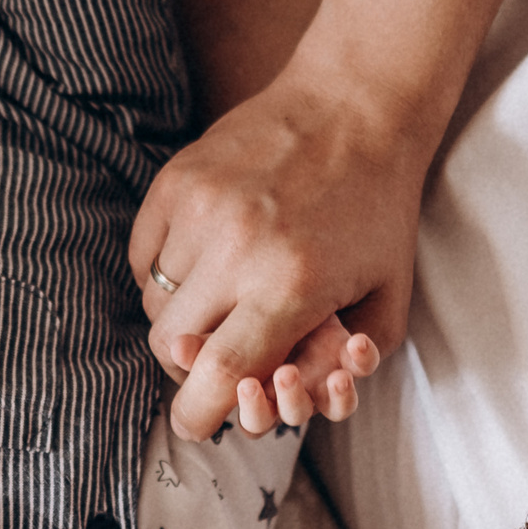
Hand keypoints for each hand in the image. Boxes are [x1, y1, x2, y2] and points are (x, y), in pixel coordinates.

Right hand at [131, 63, 425, 438]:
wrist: (356, 107)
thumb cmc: (378, 214)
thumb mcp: (385, 304)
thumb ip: (336, 371)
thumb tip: (273, 405)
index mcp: (291, 286)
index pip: (216, 375)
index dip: (198, 414)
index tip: (199, 420)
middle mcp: (236, 249)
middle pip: (171, 348)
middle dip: (191, 366)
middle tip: (220, 351)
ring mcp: (198, 211)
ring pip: (155, 303)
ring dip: (182, 316)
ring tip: (223, 293)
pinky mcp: (174, 181)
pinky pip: (142, 257)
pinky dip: (163, 274)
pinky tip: (204, 259)